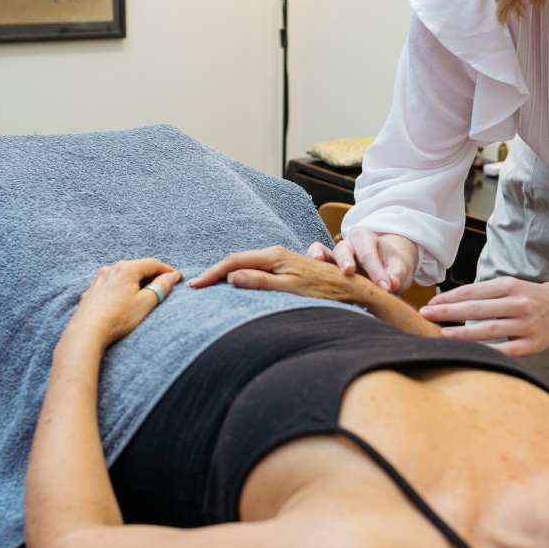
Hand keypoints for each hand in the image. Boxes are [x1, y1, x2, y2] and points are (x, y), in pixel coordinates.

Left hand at [68, 259, 182, 346]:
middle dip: (152, 277)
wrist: (87, 332)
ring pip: (123, 278)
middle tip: (165, 287)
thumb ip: (161, 287)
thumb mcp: (146, 302)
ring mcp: (99, 280)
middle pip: (137, 269)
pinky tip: (124, 302)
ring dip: (136, 284)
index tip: (179, 278)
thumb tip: (172, 276)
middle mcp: (111, 269)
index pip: (153, 264)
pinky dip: (122, 291)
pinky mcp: (91, 293)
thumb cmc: (118, 318)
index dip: (168, 270)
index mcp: (126, 268)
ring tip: (145, 296)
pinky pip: (112, 287)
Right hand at [189, 246, 361, 301]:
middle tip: (196, 287)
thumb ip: (262, 282)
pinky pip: (256, 271)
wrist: (352, 290)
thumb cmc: (325, 293)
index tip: (195, 285)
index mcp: (274, 256)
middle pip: (237, 261)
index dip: (213, 273)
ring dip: (227, 275)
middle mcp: (276, 254)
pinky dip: (240, 277)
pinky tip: (235, 286)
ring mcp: (282, 261)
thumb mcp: (290, 290)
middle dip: (215, 273)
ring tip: (209, 287)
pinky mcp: (287, 269)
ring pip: (246, 265)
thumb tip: (232, 277)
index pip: (234, 262)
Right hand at [307, 230, 417, 293]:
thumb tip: (390, 285)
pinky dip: (309, 267)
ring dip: (319, 257)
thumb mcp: (399, 269)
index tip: (386, 288)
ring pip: (322, 252)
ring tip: (317, 261)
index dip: (376, 271)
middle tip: (350, 271)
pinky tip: (308, 276)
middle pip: (343, 250)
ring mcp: (333, 256)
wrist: (384, 269)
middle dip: (346, 260)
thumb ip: (396, 275)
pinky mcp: (324, 269)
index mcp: (366, 239)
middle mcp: (347, 244)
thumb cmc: (391, 267)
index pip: (368, 254)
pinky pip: (313, 264)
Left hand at [419, 277, 548, 356]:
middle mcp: (518, 304)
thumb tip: (445, 302)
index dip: (449, 298)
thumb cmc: (526, 297)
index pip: (473, 291)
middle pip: (477, 309)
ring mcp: (526, 325)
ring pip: (488, 330)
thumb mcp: (507, 287)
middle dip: (448, 313)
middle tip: (425, 315)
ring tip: (441, 335)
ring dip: (462, 334)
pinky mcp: (530, 345)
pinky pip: (504, 350)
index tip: (430, 303)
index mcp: (509, 286)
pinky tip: (467, 352)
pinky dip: (485, 351)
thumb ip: (481, 294)